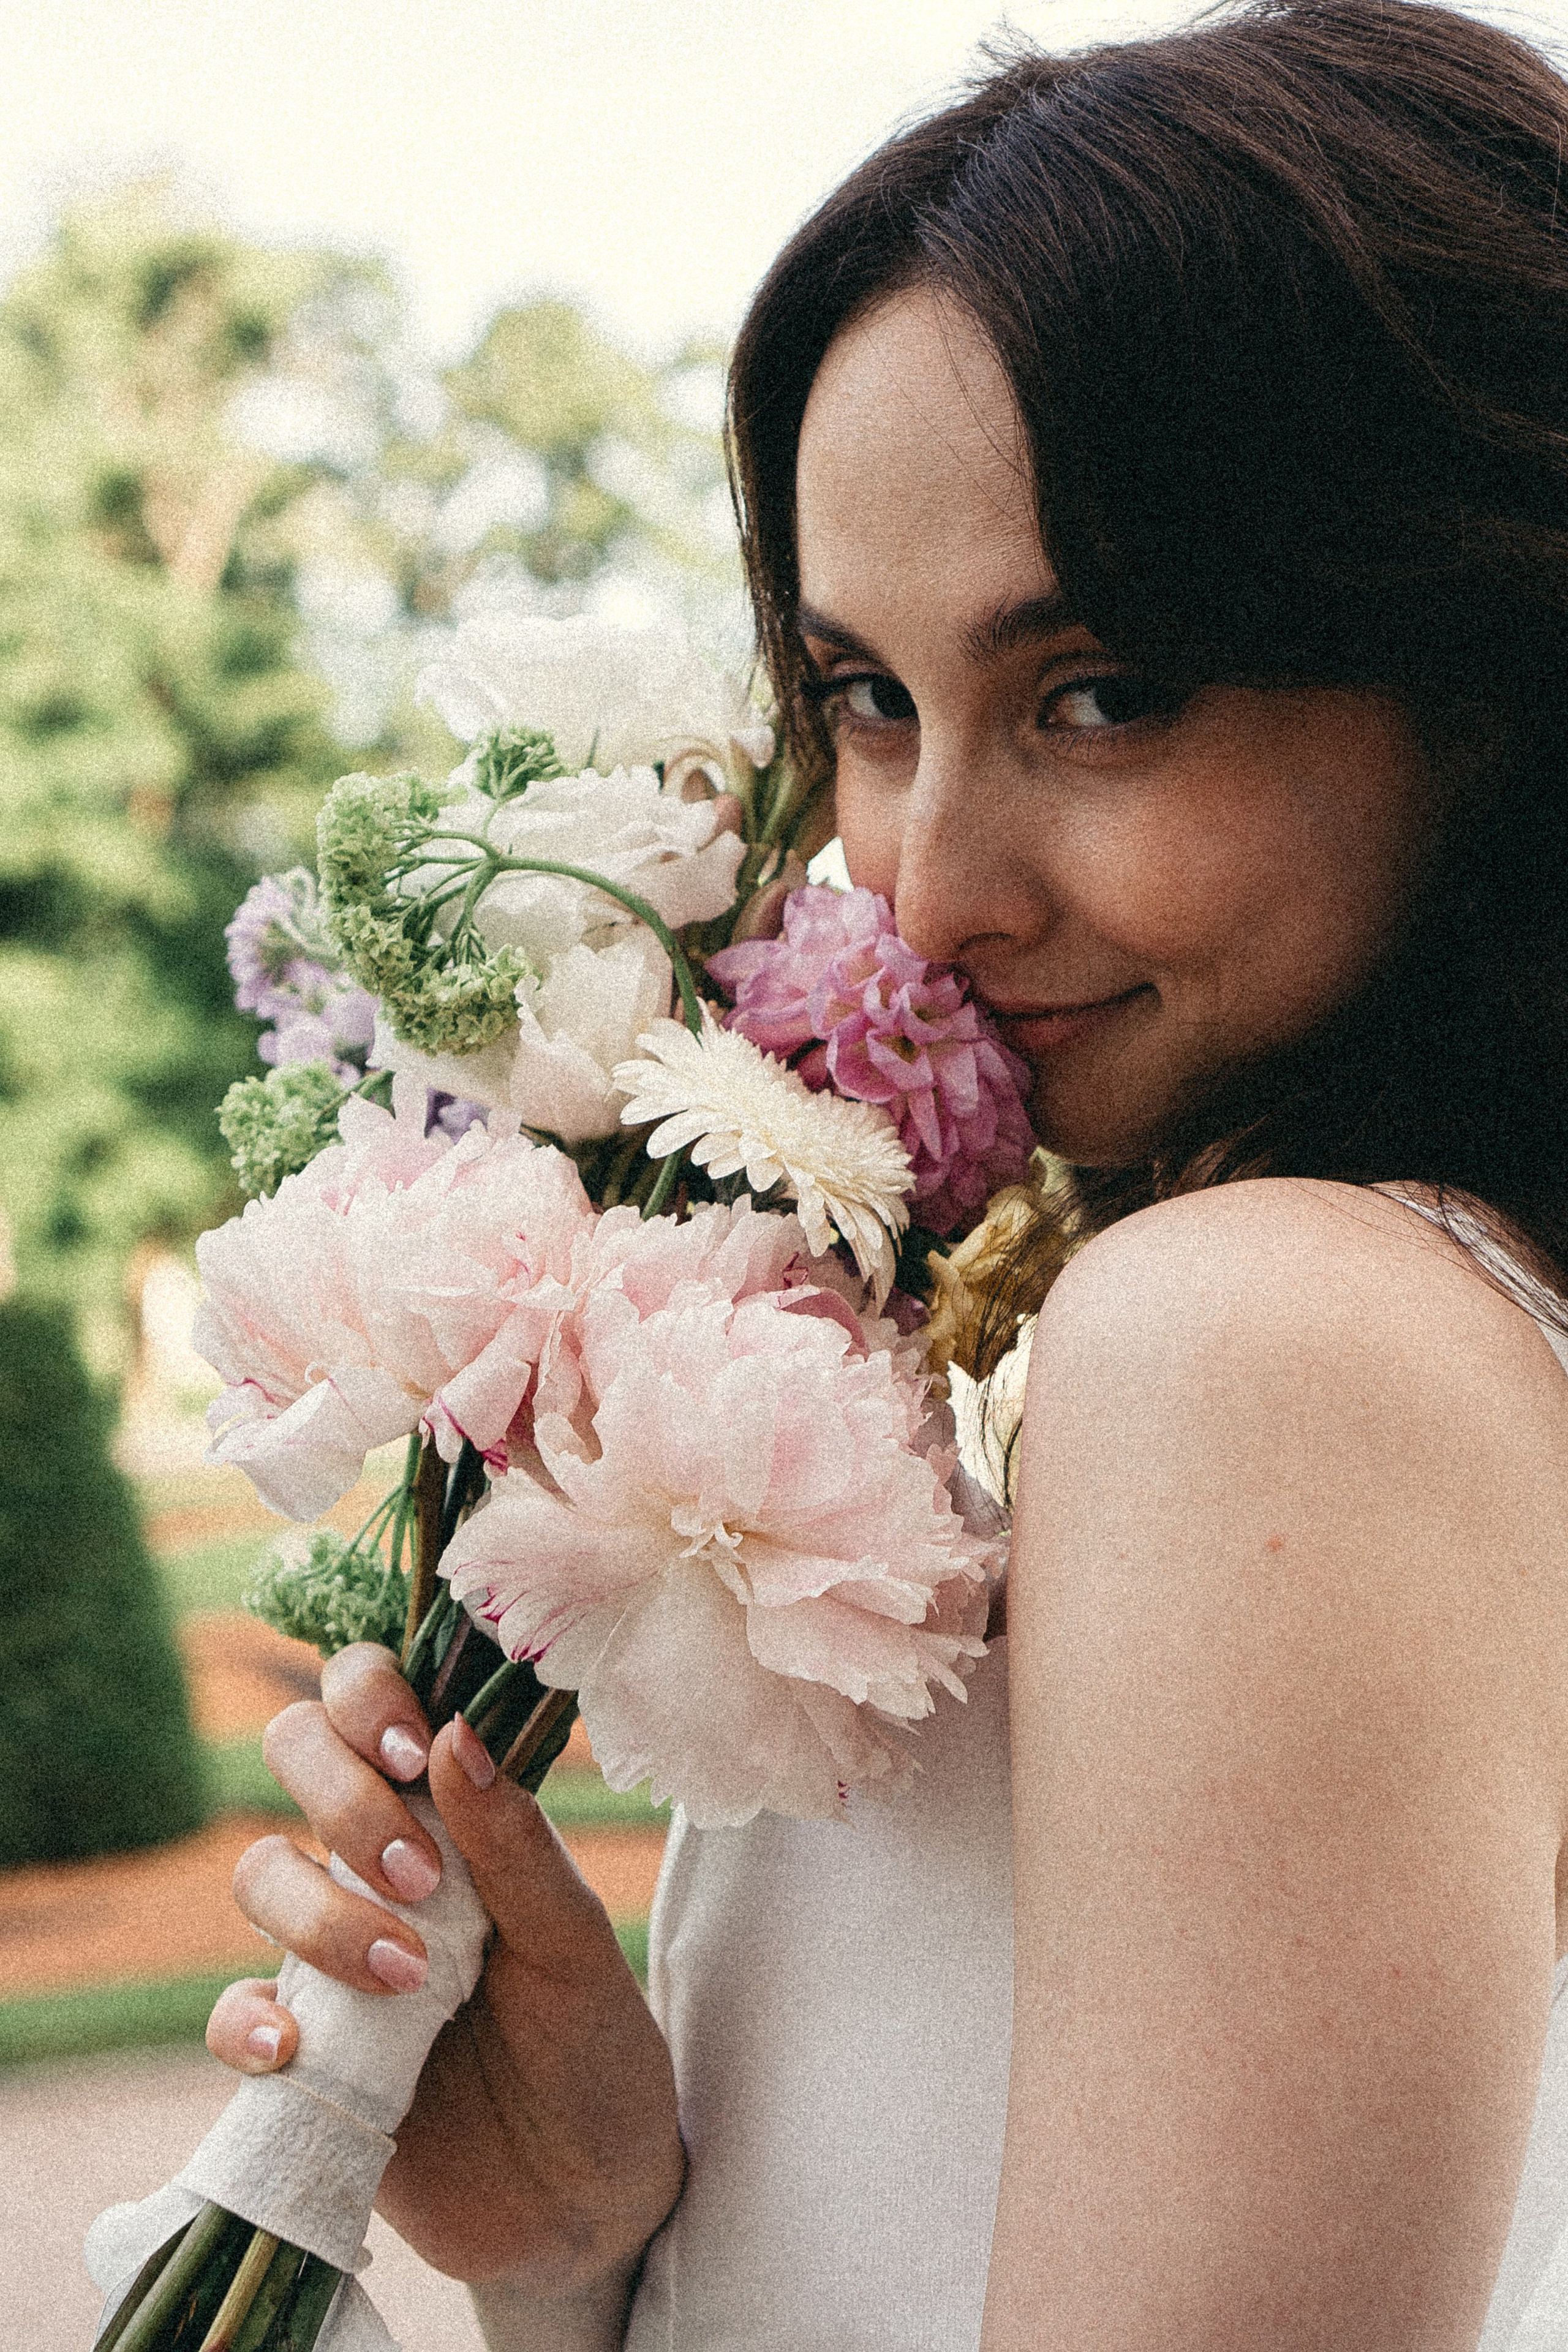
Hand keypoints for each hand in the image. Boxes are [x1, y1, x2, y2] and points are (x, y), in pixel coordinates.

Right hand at [207, 1644, 684, 2298]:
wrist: (584, 2208)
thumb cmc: (597, 2055)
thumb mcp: (578, 1948)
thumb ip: (517, 1845)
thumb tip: (455, 1733)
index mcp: (457, 1814)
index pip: (375, 1699)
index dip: (370, 1694)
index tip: (416, 1746)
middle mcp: (384, 1862)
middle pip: (296, 1756)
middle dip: (343, 1795)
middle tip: (418, 1871)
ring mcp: (333, 1951)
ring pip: (259, 1871)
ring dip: (316, 1910)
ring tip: (408, 1976)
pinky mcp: (302, 2049)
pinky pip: (230, 2009)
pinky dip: (246, 2019)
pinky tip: (296, 2048)